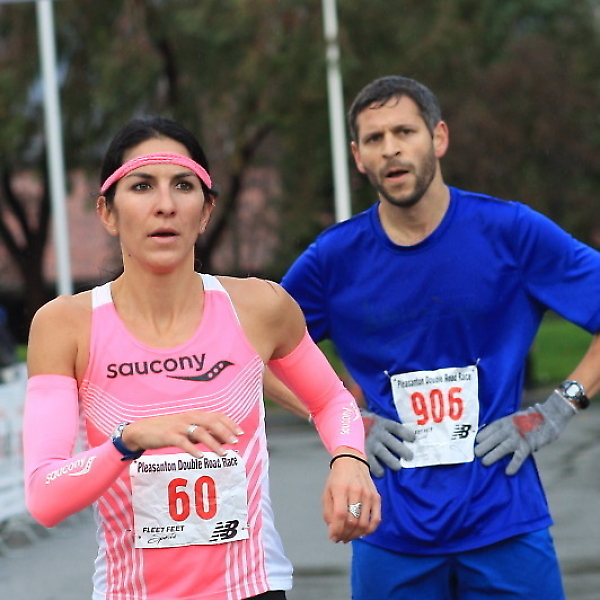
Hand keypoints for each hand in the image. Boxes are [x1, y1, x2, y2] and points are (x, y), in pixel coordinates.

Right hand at [121, 410, 243, 457]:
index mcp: (194, 414)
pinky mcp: (168, 435)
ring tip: (223, 453)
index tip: (240, 433)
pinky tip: (200, 457)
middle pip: (211, 422)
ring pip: (200, 432)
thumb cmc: (168, 430)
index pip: (216, 416)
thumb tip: (223, 439)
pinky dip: (192, 449)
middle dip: (225, 432)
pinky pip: (182, 442)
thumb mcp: (187, 428)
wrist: (142, 430)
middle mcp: (188, 418)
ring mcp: (178, 426)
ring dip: (213, 443)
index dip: (229, 423)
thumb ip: (203, 432)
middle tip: (235, 442)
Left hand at [322, 450, 380, 542]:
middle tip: (340, 538)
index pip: (340, 515)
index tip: (333, 537)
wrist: (352, 462)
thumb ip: (328, 513)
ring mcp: (368, 494)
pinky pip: (376, 519)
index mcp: (340, 488)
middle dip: (345, 535)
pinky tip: (361, 533)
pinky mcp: (377, 497)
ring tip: (349, 536)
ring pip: (364, 523)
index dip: (336, 530)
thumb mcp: (327, 493)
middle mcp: (356, 491)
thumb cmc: (337, 479)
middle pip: (352, 521)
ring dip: (355, 535)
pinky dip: (369, 530)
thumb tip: (333, 532)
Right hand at [362, 410, 415, 477]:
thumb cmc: (363, 422)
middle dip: (403, 451)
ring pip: (384, 454)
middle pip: (393, 443)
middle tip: (410, 457)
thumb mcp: (374, 419)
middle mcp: (377, 432)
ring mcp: (370, 442)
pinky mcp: (362, 451)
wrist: (341, 422)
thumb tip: (405, 436)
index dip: (406, 434)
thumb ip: (385, 427)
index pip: (397, 428)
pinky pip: (371, 463)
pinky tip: (380, 473)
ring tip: (397, 467)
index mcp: (381, 423)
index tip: (413, 439)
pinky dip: (377, 468)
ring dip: (392, 462)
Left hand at [474, 390, 575, 474]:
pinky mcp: (528, 445)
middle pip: (492, 439)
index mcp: (505, 421)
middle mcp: (509, 428)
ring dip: (492, 456)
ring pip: (502, 448)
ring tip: (484, 463)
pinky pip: (518, 457)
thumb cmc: (530, 418)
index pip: (489, 428)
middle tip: (475, 454)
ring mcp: (518, 437)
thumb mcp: (514, 418)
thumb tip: (493, 436)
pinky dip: (513, 465)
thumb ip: (504, 426)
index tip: (475, 442)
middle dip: (482, 447)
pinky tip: (508, 472)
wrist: (550, 416)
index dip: (481, 436)